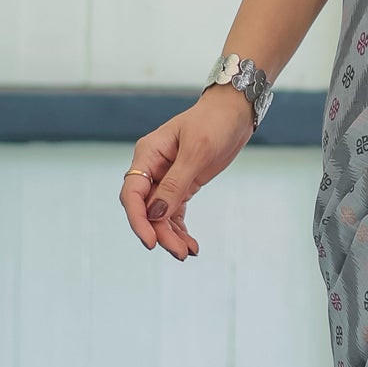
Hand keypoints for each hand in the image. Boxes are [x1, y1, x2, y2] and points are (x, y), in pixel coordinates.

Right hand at [119, 85, 254, 260]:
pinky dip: (180, 230)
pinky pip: (175, 213)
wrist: (235, 112)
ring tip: (188, 253)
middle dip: (159, 232)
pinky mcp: (183, 185)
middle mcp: (152, 168)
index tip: (151, 242)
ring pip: (160, 215)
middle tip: (180, 253)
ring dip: (171, 235)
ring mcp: (166, 178)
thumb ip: (175, 183)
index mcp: (148, 154)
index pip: (132, 193)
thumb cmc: (214, 122)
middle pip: (146, 208)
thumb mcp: (196, 151)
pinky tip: (192, 246)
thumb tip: (155, 214)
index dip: (138, 219)